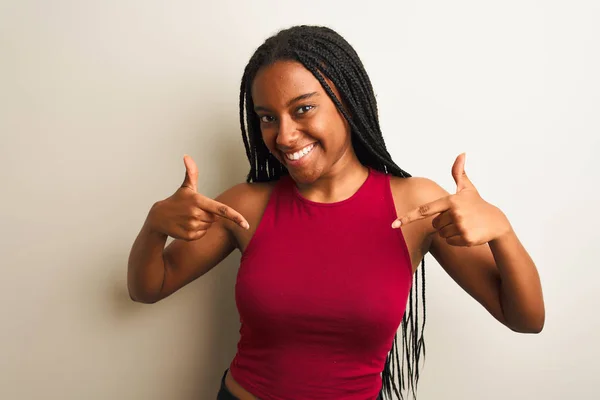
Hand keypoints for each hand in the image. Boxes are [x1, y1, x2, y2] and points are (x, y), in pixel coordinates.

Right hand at [147, 155, 248, 240]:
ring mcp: (191, 225)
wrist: (158, 217)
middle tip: (194, 210)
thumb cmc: (176, 200)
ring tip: (189, 218)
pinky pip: (202, 235)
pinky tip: (186, 225)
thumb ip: (191, 173)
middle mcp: (195, 213)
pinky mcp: (188, 236)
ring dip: (203, 223)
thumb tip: (187, 156)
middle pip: (215, 218)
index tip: (246, 224)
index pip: (221, 209)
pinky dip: (197, 232)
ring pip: (209, 226)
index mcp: (198, 200)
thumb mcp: (186, 187)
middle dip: (209, 215)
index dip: (235, 216)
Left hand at [392, 153, 510, 245]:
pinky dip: (457, 240)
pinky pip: (450, 242)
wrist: (497, 223)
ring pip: (442, 234)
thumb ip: (459, 172)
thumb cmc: (478, 204)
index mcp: (450, 200)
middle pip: (435, 224)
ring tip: (464, 225)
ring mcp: (461, 226)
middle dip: (443, 223)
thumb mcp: (467, 188)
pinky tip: (468, 233)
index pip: (424, 210)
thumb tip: (461, 153)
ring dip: (450, 232)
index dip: (407, 217)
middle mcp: (455, 213)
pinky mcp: (466, 239)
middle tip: (458, 218)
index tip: (394, 224)